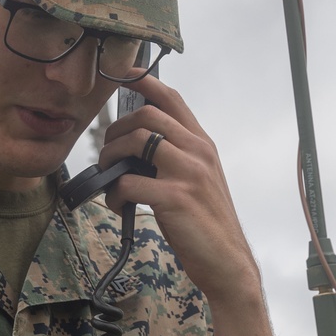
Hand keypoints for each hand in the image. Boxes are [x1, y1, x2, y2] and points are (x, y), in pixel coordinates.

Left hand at [99, 72, 260, 308]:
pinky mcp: (175, 197)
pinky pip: (129, 182)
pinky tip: (117, 204)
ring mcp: (188, 173)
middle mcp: (198, 151)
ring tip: (109, 176)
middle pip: (146, 116)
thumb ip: (176, 157)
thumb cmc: (206, 222)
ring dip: (111, 157)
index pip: (172, 98)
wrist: (227, 261)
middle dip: (116, 130)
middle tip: (108, 152)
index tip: (122, 75)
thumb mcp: (198, 179)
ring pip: (136, 142)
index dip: (143, 81)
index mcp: (203, 144)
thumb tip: (134, 147)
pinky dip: (115, 193)